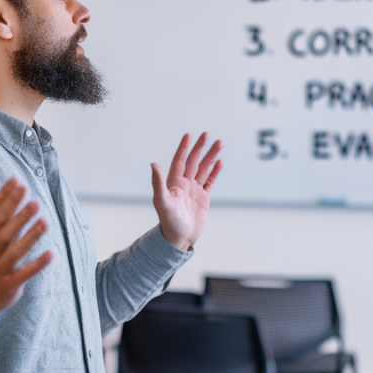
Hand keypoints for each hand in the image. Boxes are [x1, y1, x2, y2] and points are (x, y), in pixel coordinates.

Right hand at [0, 178, 52, 330]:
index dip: (2, 197)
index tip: (16, 181)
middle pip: (3, 230)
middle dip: (17, 213)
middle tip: (33, 197)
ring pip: (15, 251)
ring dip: (30, 236)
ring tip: (44, 221)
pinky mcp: (9, 285)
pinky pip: (24, 274)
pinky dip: (36, 265)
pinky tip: (51, 254)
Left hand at [151, 133, 222, 250]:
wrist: (179, 238)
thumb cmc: (168, 221)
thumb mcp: (162, 202)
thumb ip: (158, 183)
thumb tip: (153, 164)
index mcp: (174, 182)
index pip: (180, 160)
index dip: (184, 148)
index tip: (189, 135)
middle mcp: (184, 183)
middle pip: (194, 161)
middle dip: (200, 147)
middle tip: (207, 134)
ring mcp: (194, 190)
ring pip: (204, 169)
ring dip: (210, 156)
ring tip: (219, 144)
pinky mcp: (203, 198)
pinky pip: (210, 181)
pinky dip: (214, 171)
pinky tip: (219, 162)